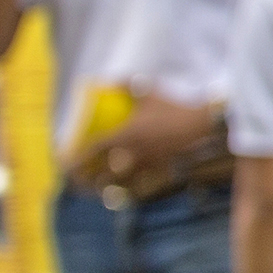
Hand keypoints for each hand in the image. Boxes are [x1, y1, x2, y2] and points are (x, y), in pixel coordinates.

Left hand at [65, 89, 214, 195]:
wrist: (205, 125)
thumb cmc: (176, 108)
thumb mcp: (152, 93)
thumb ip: (131, 86)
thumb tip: (114, 80)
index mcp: (127, 135)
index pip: (95, 151)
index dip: (79, 159)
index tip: (67, 164)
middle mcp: (134, 154)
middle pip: (105, 174)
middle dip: (89, 182)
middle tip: (79, 185)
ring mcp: (149, 164)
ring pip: (123, 184)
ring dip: (109, 190)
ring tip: (100, 192)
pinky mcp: (164, 169)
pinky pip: (144, 184)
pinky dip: (134, 190)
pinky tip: (129, 192)